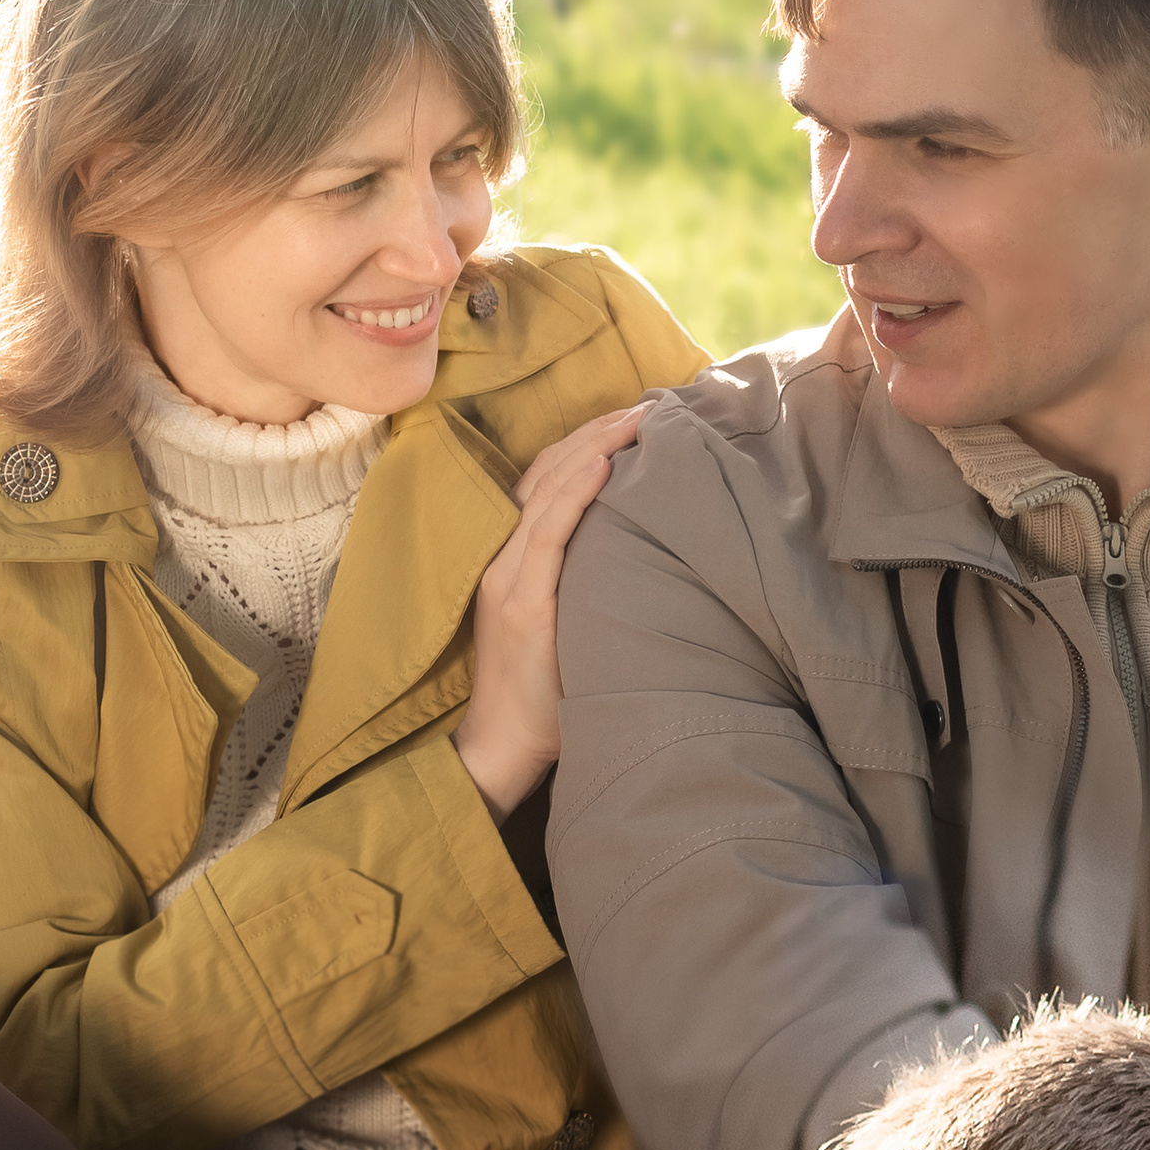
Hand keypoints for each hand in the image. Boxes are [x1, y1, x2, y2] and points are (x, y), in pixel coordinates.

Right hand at [454, 404, 647, 817]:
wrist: (502, 746)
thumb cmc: (542, 696)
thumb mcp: (565, 628)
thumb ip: (588, 588)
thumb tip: (646, 560)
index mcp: (514, 560)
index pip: (545, 481)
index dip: (584, 443)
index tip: (630, 418)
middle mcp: (505, 559)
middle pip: (547, 472)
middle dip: (596, 431)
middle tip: (648, 403)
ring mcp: (510, 579)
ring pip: (547, 491)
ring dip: (593, 446)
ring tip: (636, 418)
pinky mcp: (522, 605)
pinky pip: (547, 536)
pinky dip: (575, 494)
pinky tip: (605, 464)